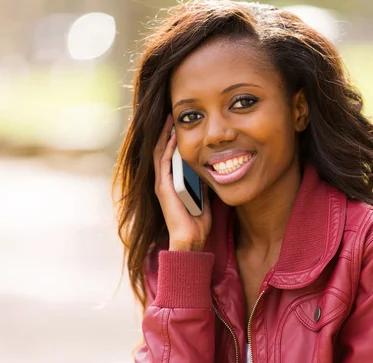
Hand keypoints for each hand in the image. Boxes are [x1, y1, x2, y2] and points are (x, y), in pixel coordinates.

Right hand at [154, 115, 211, 250]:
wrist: (190, 238)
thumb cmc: (198, 221)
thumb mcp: (204, 195)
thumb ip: (203, 181)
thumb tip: (213, 167)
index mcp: (173, 181)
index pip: (170, 154)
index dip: (173, 137)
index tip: (181, 123)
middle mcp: (164, 180)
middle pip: (162, 149)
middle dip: (167, 132)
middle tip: (173, 114)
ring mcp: (162, 183)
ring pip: (160, 153)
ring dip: (165, 135)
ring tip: (170, 119)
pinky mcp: (163, 188)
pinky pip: (163, 163)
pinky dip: (167, 149)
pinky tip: (172, 137)